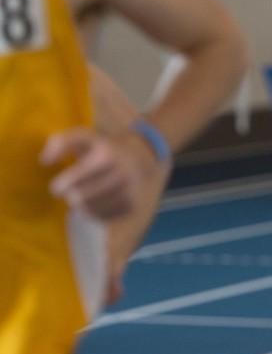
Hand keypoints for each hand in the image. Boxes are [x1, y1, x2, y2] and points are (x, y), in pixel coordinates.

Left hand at [40, 128, 158, 220]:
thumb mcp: (86, 136)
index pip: (71, 180)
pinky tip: (95, 202)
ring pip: (89, 209)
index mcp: (106, 155)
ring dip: (81, 205)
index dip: (59, 186)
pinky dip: (94, 212)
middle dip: (70, 195)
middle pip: (78, 198)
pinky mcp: (131, 205)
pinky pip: (102, 217)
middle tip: (71, 191)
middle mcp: (120, 174)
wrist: (144, 155)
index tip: (58, 185)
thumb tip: (44, 161)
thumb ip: (61, 143)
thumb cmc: (107, 146)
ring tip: (84, 195)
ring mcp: (128, 192)